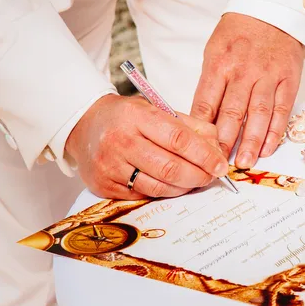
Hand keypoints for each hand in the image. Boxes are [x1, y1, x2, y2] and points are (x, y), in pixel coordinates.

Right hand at [66, 94, 228, 199]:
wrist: (84, 125)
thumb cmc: (126, 118)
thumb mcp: (157, 110)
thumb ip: (190, 126)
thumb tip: (217, 147)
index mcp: (137, 116)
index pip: (179, 139)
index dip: (205, 155)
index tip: (220, 165)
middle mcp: (120, 141)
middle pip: (170, 168)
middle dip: (199, 176)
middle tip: (211, 176)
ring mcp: (109, 166)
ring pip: (158, 187)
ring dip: (184, 187)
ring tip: (195, 181)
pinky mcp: (103, 186)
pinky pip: (143, 196)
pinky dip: (164, 192)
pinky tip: (172, 185)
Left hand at [190, 13, 304, 167]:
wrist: (271, 12)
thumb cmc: (238, 35)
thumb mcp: (214, 52)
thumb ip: (209, 85)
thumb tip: (201, 121)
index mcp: (220, 64)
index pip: (207, 102)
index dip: (202, 130)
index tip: (198, 150)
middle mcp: (244, 71)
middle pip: (233, 112)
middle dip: (225, 142)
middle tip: (219, 165)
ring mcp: (268, 76)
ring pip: (259, 115)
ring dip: (251, 142)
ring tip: (244, 163)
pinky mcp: (288, 81)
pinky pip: (281, 110)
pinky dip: (275, 132)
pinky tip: (267, 148)